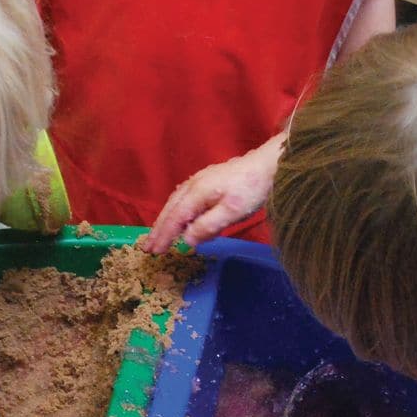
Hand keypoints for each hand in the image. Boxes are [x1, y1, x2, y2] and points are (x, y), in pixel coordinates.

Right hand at [144, 134, 284, 253]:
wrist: (269, 165)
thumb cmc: (252, 190)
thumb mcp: (232, 212)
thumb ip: (207, 226)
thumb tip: (187, 239)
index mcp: (198, 193)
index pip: (175, 218)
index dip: (164, 236)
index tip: (155, 252)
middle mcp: (194, 185)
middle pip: (170, 209)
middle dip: (158, 229)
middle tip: (147, 247)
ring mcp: (200, 180)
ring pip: (175, 202)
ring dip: (164, 220)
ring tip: (156, 236)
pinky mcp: (207, 180)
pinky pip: (183, 198)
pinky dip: (174, 211)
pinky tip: (175, 217)